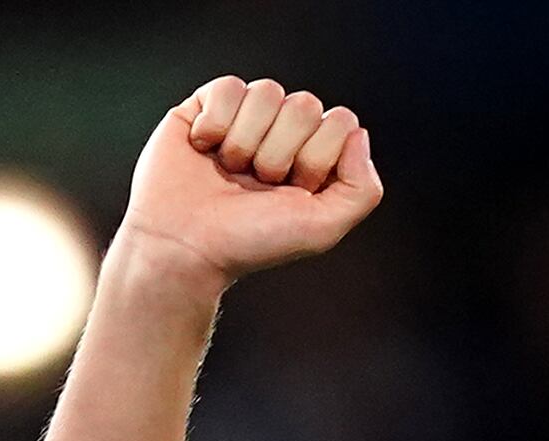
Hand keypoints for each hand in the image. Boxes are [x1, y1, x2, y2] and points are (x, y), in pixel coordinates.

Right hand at [118, 75, 383, 290]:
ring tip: (231, 171)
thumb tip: (358, 133)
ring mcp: (246, 117)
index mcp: (317, 156)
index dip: (318, 156)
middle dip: (281, 152)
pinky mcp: (207, 106)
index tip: (295, 190)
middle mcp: (284, 132)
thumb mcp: (323, 228)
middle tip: (259, 184)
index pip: (341, 122)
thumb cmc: (252, 241)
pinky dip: (215, 124)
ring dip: (247, 141)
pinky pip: (228, 87)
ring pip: (267, 91)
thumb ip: (362, 188)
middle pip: (306, 105)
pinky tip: (205, 149)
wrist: (186, 245)